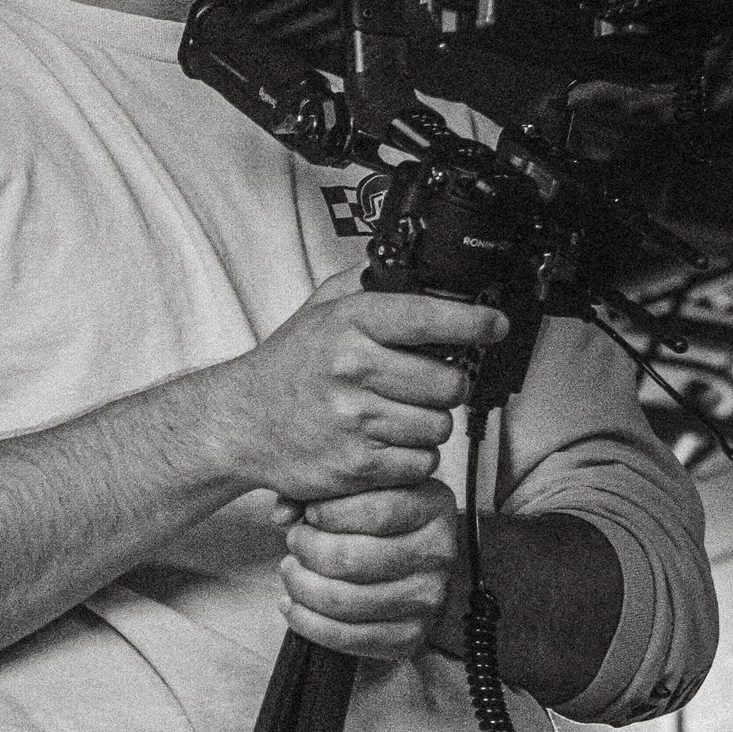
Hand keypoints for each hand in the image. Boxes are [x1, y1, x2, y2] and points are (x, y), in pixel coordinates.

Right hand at [205, 273, 505, 503]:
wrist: (239, 423)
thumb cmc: (286, 368)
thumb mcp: (319, 309)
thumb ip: (365, 283)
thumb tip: (415, 266)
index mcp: (347, 324)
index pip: (428, 318)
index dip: (473, 322)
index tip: (493, 325)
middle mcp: (351, 368)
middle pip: (449, 382)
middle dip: (446, 386)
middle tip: (425, 385)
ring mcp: (354, 420)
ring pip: (438, 427)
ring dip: (427, 425)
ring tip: (396, 415)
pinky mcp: (356, 464)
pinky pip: (420, 463)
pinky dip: (410, 459)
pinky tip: (384, 443)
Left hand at [275, 480, 458, 660]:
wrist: (419, 566)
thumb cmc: (380, 519)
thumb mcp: (365, 489)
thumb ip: (324, 488)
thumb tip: (282, 514)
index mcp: (433, 506)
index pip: (376, 511)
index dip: (330, 513)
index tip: (309, 513)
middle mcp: (437, 554)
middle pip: (353, 558)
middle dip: (308, 549)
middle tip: (294, 541)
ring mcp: (426, 599)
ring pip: (344, 600)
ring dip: (301, 585)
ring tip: (290, 569)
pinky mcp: (408, 636)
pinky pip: (345, 637)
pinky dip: (306, 621)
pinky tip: (290, 603)